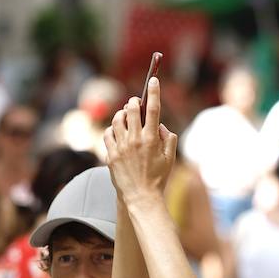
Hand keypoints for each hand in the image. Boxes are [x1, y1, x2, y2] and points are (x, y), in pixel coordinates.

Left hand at [103, 77, 177, 199]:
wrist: (141, 197)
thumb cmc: (158, 178)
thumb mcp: (170, 158)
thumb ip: (168, 138)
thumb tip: (160, 125)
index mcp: (152, 139)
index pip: (153, 109)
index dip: (153, 91)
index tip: (153, 80)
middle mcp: (135, 140)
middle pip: (131, 109)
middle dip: (134, 101)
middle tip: (135, 102)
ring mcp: (121, 147)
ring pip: (117, 119)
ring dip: (122, 114)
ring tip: (126, 116)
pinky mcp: (110, 155)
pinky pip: (107, 134)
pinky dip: (112, 129)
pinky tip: (117, 132)